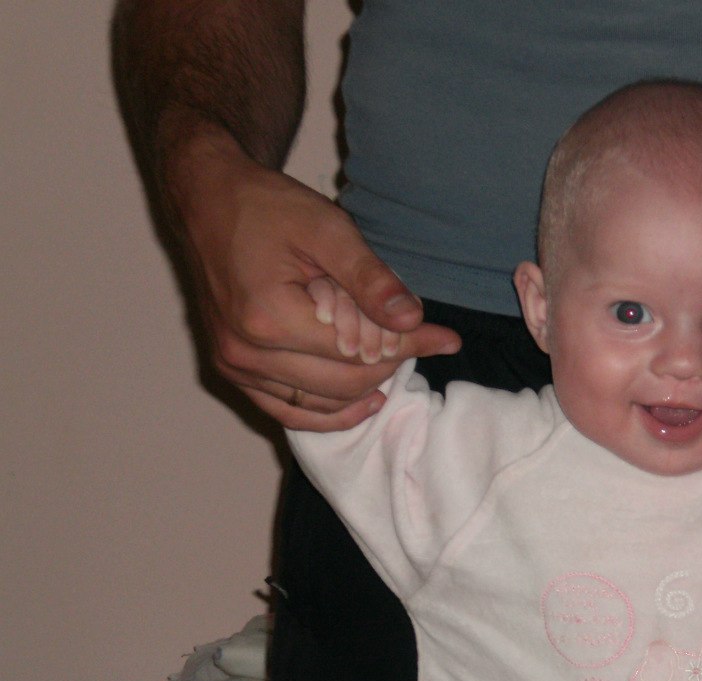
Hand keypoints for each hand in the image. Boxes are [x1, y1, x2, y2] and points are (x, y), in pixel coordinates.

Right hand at [173, 132, 460, 429]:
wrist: (208, 200)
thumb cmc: (266, 207)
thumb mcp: (327, 229)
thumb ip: (370, 279)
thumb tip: (413, 320)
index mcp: (268, 318)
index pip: (359, 352)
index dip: (409, 346)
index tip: (446, 337)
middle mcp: (245, 352)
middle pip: (343, 384)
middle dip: (390, 365)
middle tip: (421, 343)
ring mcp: (234, 366)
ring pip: (320, 404)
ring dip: (364, 390)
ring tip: (397, 364)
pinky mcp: (231, 370)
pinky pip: (287, 411)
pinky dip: (328, 412)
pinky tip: (365, 401)